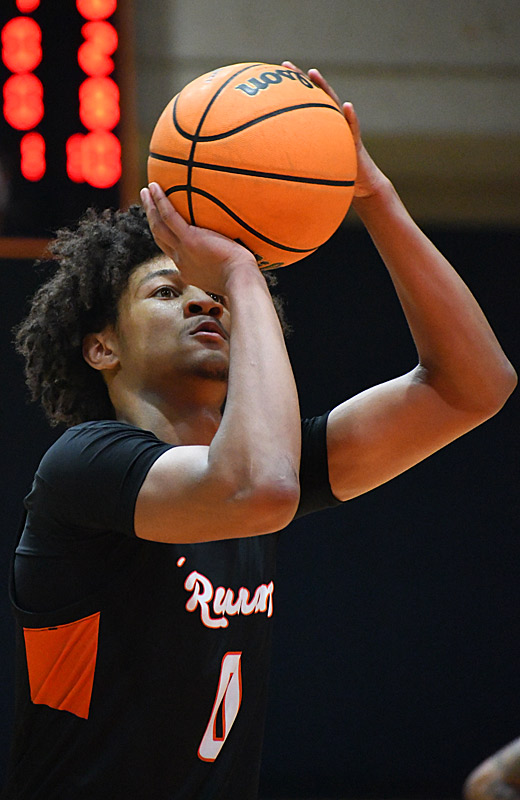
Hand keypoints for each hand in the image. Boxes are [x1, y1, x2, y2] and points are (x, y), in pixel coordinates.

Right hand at [140, 182, 257, 292]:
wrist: (241, 281)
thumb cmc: (244, 279)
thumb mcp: (230, 275)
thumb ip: (228, 264)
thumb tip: (241, 254)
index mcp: (189, 270)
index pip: (174, 253)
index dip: (167, 238)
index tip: (166, 227)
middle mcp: (181, 262)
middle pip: (160, 238)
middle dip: (152, 220)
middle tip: (148, 204)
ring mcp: (182, 251)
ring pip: (158, 226)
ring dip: (150, 208)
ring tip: (146, 191)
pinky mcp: (189, 240)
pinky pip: (169, 217)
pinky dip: (160, 201)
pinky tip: (154, 187)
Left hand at [281, 61, 389, 200]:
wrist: (363, 186)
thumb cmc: (337, 179)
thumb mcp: (314, 173)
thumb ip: (299, 168)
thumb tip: (273, 174)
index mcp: (321, 131)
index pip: (303, 108)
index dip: (289, 93)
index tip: (271, 79)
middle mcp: (332, 125)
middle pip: (315, 98)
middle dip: (300, 80)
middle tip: (285, 65)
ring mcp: (344, 130)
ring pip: (333, 106)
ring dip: (324, 88)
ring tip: (313, 73)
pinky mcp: (355, 143)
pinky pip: (354, 129)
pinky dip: (351, 118)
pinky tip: (347, 107)